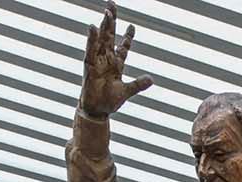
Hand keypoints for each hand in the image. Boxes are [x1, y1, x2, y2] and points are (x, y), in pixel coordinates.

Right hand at [80, 1, 152, 117]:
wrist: (98, 111)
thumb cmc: (109, 101)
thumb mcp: (127, 91)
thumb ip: (138, 84)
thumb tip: (151, 79)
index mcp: (116, 64)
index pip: (123, 47)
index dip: (127, 37)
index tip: (132, 26)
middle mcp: (107, 59)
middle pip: (110, 35)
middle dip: (112, 20)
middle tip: (112, 4)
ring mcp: (98, 60)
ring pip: (101, 38)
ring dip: (104, 25)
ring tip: (107, 11)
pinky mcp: (89, 65)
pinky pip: (90, 49)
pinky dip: (92, 39)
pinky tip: (93, 27)